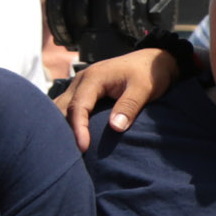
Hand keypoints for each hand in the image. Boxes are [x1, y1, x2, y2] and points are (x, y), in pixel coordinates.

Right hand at [55, 47, 174, 149]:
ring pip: (61, 108)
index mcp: (94, 78)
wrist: (153, 60)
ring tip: (68, 150)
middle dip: (63, 130)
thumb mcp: (144, 88)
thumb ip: (129, 106)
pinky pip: (69, 108)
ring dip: (62, 126)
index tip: (83, 148)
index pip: (78, 107)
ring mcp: (80, 85)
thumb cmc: (150, 73)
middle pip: (62, 108)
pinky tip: (71, 138)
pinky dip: (67, 122)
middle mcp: (81, 80)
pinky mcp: (83, 91)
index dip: (78, 129)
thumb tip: (115, 128)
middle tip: (68, 155)